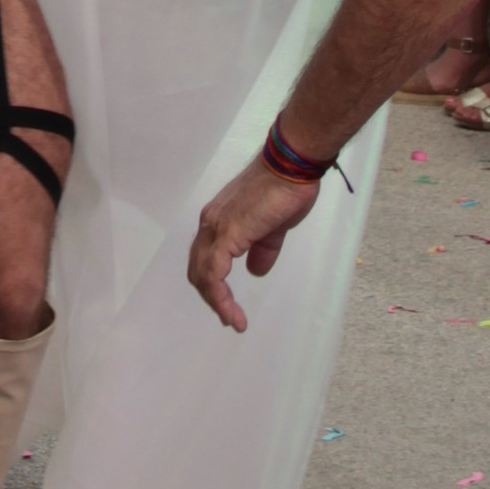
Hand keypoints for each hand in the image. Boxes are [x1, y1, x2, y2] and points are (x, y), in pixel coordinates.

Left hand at [186, 154, 319, 332]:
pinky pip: (214, 273)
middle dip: (212, 297)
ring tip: (233, 321)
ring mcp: (216, 228)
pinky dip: (220, 297)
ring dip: (217, 303)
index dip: (214, 284)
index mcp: (219, 220)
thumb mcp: (273, 228)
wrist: (291, 168)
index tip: (229, 306)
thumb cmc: (285, 190)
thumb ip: (263, 249)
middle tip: (229, 317)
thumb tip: (255, 271)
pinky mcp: (227, 233)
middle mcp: (210, 224)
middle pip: (198, 269)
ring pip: (203, 275)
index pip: (206, 258)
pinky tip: (233, 312)